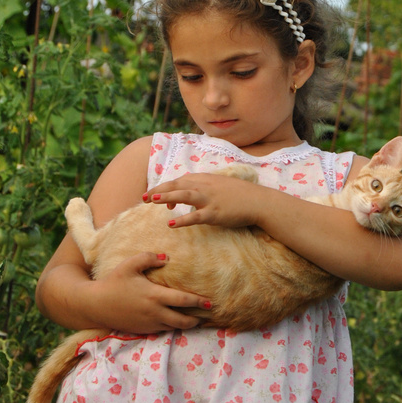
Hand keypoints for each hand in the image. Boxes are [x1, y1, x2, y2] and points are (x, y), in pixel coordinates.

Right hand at [86, 252, 206, 332]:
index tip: (209, 302)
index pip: (182, 300)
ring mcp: (148, 324)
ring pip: (173, 327)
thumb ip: (149, 258)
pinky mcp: (142, 331)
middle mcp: (154, 312)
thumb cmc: (113, 282)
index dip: (198, 302)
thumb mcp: (129, 265)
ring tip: (195, 321)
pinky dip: (171, 327)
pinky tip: (175, 322)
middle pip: (182, 320)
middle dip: (196, 319)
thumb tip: (166, 258)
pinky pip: (162, 330)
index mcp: (154, 295)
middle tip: (207, 315)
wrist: (95, 305)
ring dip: (185, 325)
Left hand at [142, 173, 264, 228]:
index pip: (180, 181)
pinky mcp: (215, 213)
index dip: (166, 187)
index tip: (155, 195)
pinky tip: (171, 223)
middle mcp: (205, 186)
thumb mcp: (219, 186)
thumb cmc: (239, 195)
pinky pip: (196, 216)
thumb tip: (189, 199)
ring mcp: (209, 199)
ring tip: (151, 200)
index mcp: (205, 179)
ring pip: (184, 196)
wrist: (258, 201)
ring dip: (166, 197)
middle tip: (144, 196)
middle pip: (177, 185)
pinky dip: (183, 219)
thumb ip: (203, 189)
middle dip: (159, 189)